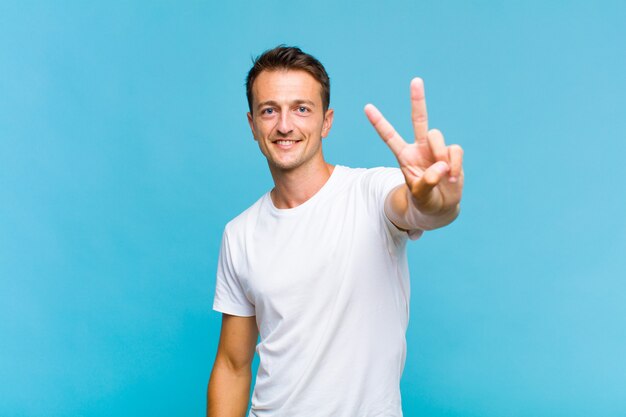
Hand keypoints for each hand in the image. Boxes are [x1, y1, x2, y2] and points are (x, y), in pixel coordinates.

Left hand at [364, 78, 463, 214]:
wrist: (442, 206)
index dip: (379, 122)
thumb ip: (427, 182)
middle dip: (418, 99)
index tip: (367, 107)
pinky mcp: (452, 153)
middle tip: (416, 80)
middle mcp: (420, 147)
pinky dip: (455, 165)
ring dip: (438, 153)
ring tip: (442, 174)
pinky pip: (455, 151)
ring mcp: (436, 149)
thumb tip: (441, 166)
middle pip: (419, 119)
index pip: (389, 136)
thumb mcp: (420, 196)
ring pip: (436, 136)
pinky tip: (452, 177)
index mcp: (404, 155)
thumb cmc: (425, 200)